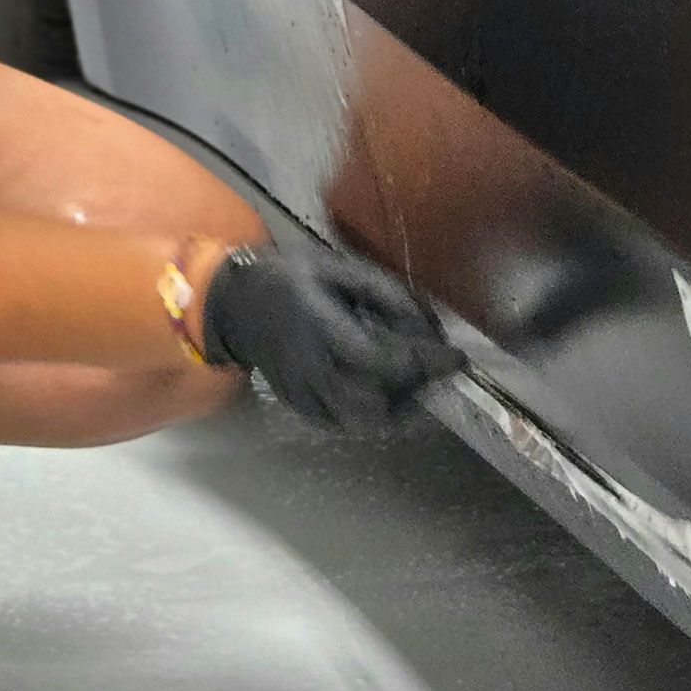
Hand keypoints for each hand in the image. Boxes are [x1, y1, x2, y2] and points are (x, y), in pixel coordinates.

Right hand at [199, 241, 465, 432]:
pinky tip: (383, 398)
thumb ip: (382, 292)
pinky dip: (368, 417)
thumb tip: (425, 325)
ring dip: (396, 412)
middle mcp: (310, 366)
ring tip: (416, 390)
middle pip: (375, 401)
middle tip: (437, 374)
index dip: (425, 363)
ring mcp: (301, 391)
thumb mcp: (335, 266)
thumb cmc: (288, 276)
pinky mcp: (296, 404)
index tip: (456, 358)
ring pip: (359, 421)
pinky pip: (339, 424)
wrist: (234, 303)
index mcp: (320, 325)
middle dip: (416, 392)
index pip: (382, 359)